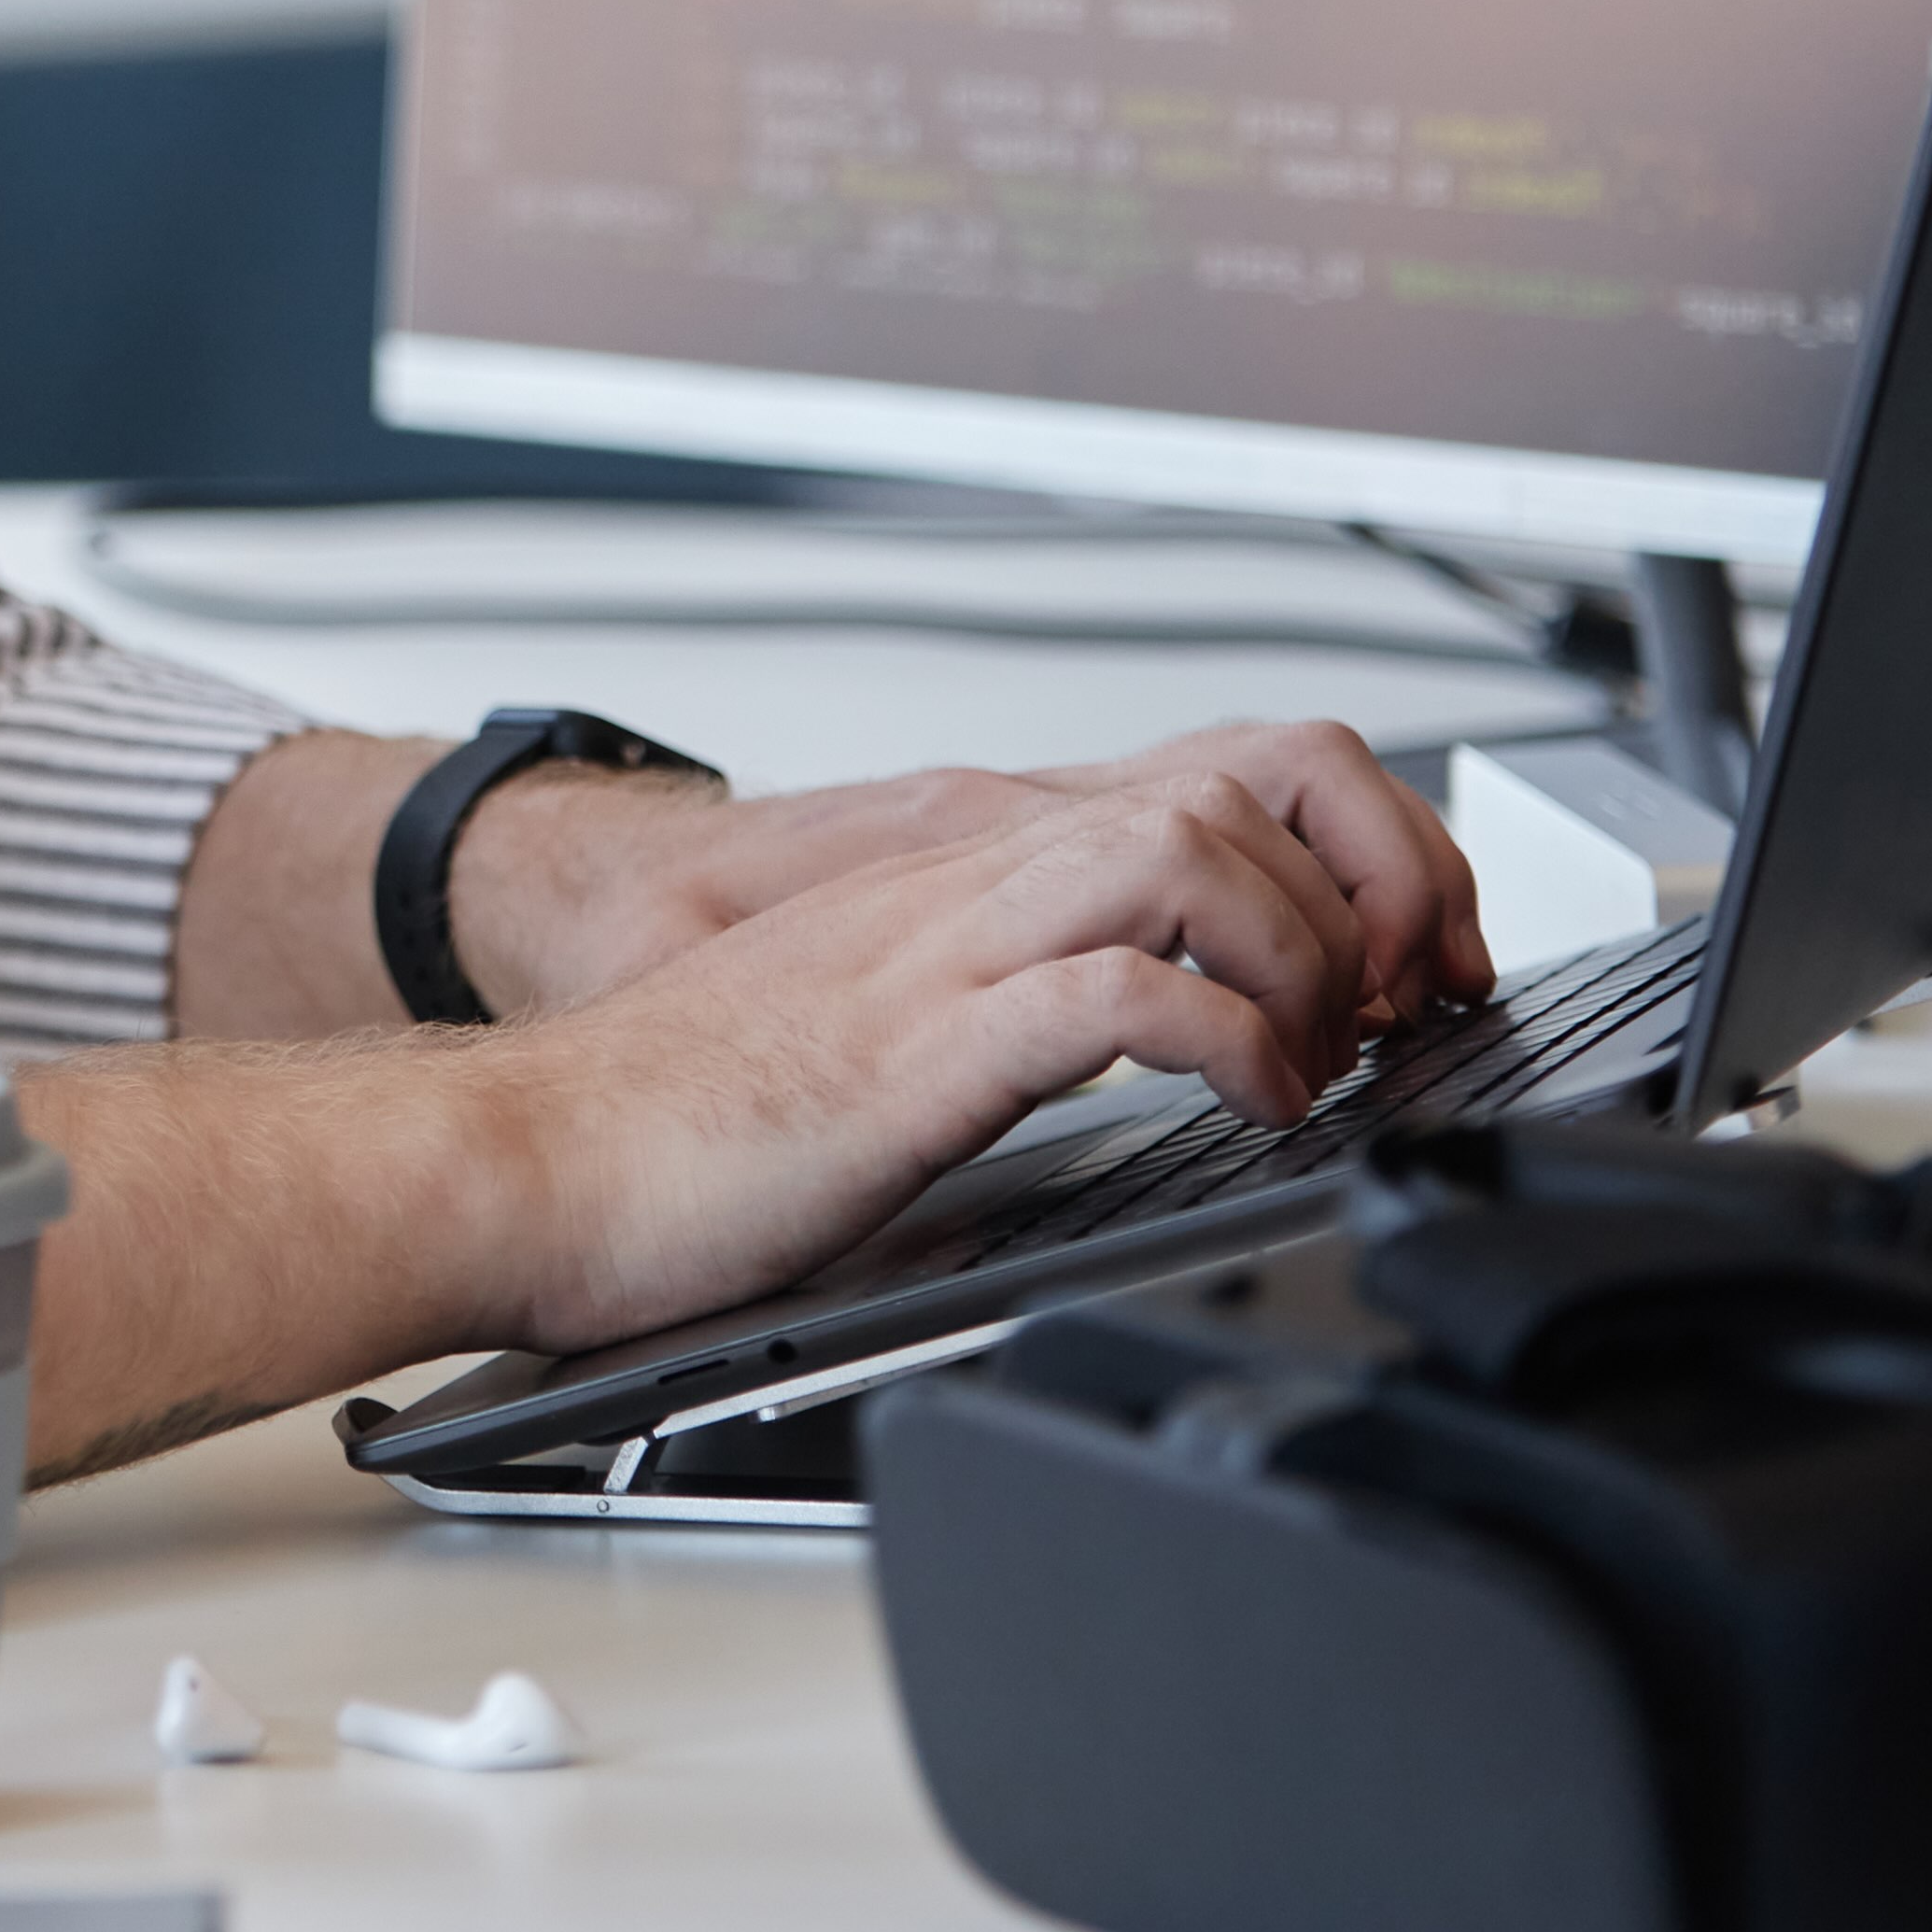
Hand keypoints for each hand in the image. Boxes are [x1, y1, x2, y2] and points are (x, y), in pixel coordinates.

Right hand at [458, 715, 1490, 1031]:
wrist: (525, 1158)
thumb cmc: (679, 1126)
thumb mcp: (884, 1028)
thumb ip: (996, 1001)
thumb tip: (1143, 1033)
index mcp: (967, 873)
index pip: (1217, 773)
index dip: (1356, 848)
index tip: (1405, 966)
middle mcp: (966, 883)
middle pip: (1241, 783)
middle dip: (1373, 889)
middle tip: (1394, 1010)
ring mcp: (940, 956)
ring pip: (1192, 851)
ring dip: (1304, 953)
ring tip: (1320, 1053)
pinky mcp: (912, 1055)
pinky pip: (1116, 998)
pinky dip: (1224, 1041)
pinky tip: (1246, 1108)